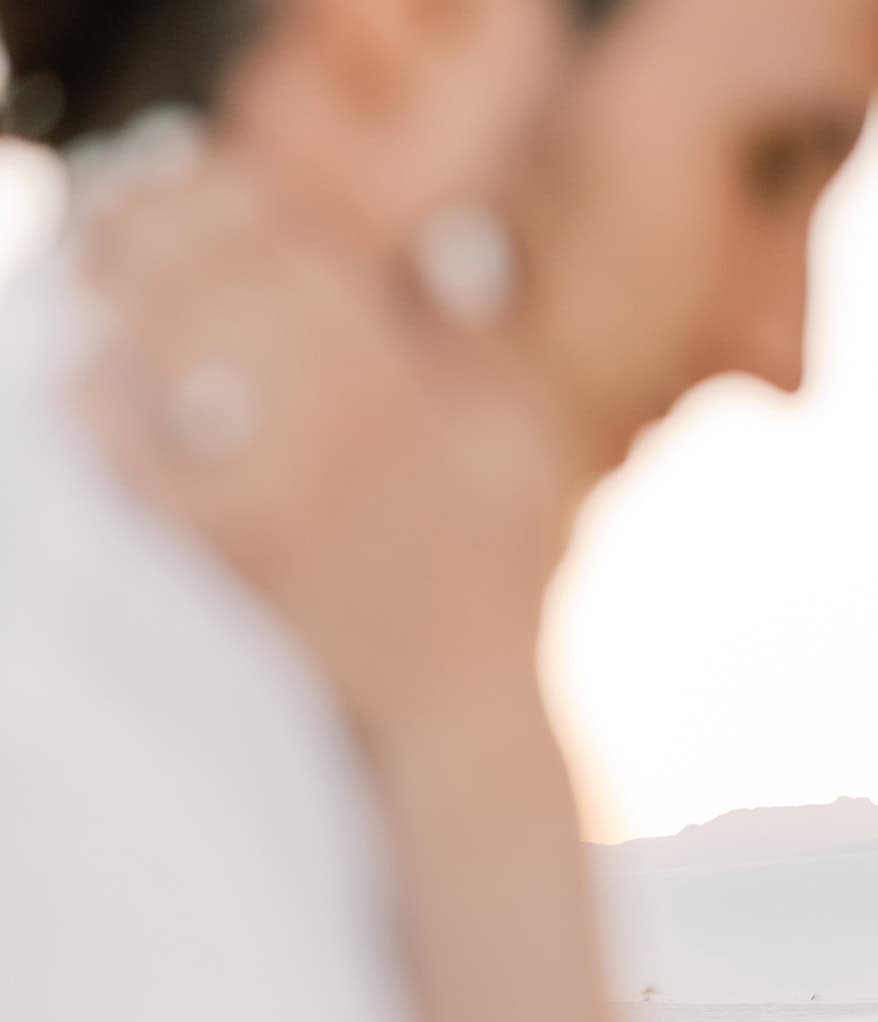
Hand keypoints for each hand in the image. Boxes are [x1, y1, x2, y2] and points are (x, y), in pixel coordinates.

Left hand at [76, 144, 575, 753]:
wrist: (462, 704)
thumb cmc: (499, 582)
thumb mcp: (518, 445)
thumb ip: (479, 350)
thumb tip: (440, 261)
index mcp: (407, 379)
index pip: (297, 247)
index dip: (229, 199)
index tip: (190, 181)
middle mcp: (345, 412)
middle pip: (222, 278)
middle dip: (152, 234)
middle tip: (105, 223)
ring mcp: (289, 477)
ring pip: (174, 349)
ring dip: (119, 303)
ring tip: (85, 284)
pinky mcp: (240, 546)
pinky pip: (145, 456)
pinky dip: (103, 413)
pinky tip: (79, 393)